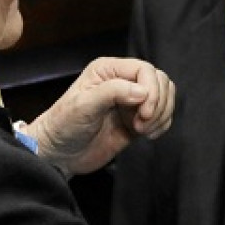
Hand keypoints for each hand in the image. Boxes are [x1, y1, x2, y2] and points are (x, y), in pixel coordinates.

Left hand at [24, 57, 174, 175]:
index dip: (151, 90)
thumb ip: (112, 92)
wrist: (58, 154)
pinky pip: (162, 114)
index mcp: (108, 70)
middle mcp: (122, 81)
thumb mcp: (83, 106)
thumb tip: (142, 91)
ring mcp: (131, 101)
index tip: (144, 113)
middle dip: (158, 104)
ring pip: (165, 96)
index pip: (145, 70)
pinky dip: (162, 124)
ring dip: (161, 114)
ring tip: (143, 130)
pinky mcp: (137, 119)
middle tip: (142, 124)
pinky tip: (149, 135)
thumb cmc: (64, 126)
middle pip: (160, 81)